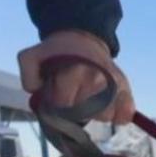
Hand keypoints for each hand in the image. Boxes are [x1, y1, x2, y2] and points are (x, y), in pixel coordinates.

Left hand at [17, 30, 134, 124]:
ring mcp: (115, 85)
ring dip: (96, 113)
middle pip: (86, 114)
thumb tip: (37, 92)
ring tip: (89, 100)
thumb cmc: (57, 52)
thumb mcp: (32, 57)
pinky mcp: (127, 89)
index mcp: (74, 73)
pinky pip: (125, 115)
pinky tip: (108, 107)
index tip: (57, 97)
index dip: (58, 105)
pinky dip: (118, 116)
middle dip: (76, 111)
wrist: (83, 39)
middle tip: (73, 97)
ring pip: (105, 116)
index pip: (65, 106)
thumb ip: (28, 75)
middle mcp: (97, 79)